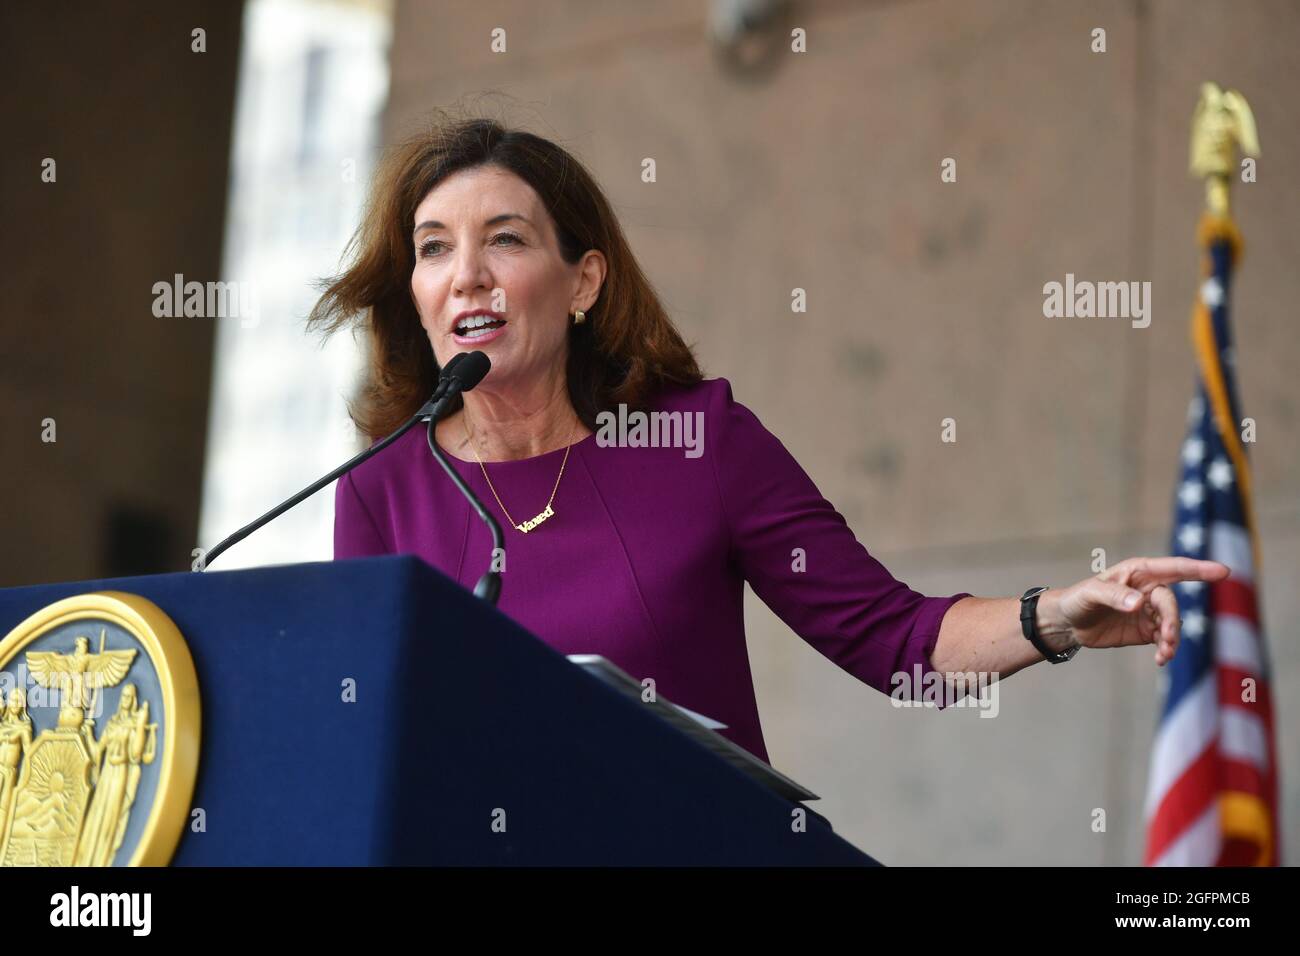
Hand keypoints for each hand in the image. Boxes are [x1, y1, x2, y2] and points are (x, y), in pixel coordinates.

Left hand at [1041, 557, 1230, 665]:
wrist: (1068, 623)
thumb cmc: (1078, 599)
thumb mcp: (1091, 594)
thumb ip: (1114, 596)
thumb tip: (1139, 603)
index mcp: (1139, 572)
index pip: (1175, 568)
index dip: (1199, 569)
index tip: (1224, 571)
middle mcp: (1148, 590)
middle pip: (1170, 604)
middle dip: (1172, 621)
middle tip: (1167, 639)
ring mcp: (1149, 611)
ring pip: (1171, 623)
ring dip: (1172, 638)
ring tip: (1164, 653)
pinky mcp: (1146, 631)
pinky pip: (1164, 639)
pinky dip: (1167, 650)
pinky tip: (1161, 659)